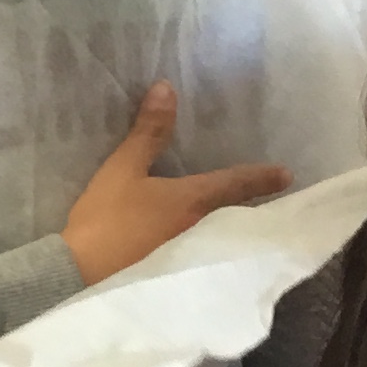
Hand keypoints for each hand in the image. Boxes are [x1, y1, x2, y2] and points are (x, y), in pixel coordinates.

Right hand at [60, 82, 291, 284]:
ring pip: (221, 239)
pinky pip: (204, 258)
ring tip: (243, 223)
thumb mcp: (123, 170)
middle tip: (270, 202)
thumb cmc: (105, 219)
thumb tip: (167, 88)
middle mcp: (202, 232)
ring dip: (233, 230)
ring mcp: (191, 259)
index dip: (261, 177)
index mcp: (193, 202)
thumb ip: (148, 132)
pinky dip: (212, 249)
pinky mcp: (176, 278)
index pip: (235, 184)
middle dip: (252, 209)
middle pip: (235, 217)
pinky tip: (206, 249)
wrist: (79, 276)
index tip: (287, 175)